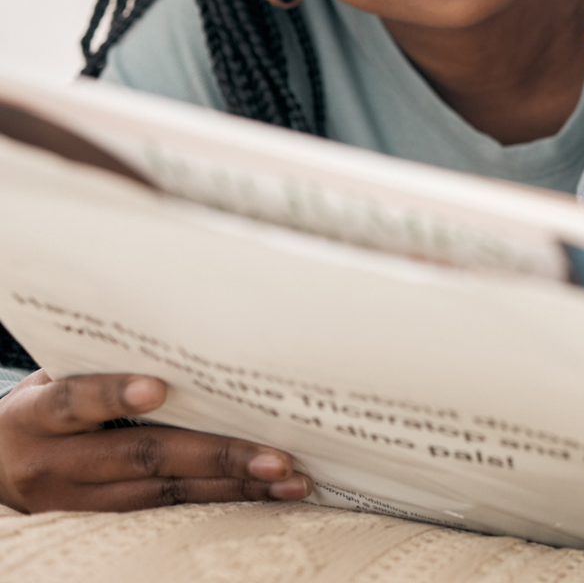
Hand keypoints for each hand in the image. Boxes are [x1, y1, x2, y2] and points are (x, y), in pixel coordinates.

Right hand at [0, 370, 311, 511]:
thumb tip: (179, 321)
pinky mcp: (102, 521)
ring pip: (165, 493)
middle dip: (216, 456)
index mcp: (37, 417)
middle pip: (142, 457)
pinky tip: (263, 493)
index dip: (115, 394)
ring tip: (286, 478)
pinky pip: (167, 508)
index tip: (159, 387)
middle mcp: (56, 464)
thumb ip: (101, 359)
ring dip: (232, 486)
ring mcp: (79, 501)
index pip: (75, 402)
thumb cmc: (40, 406)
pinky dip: (219, 499)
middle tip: (275, 456)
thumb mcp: (53, 376)